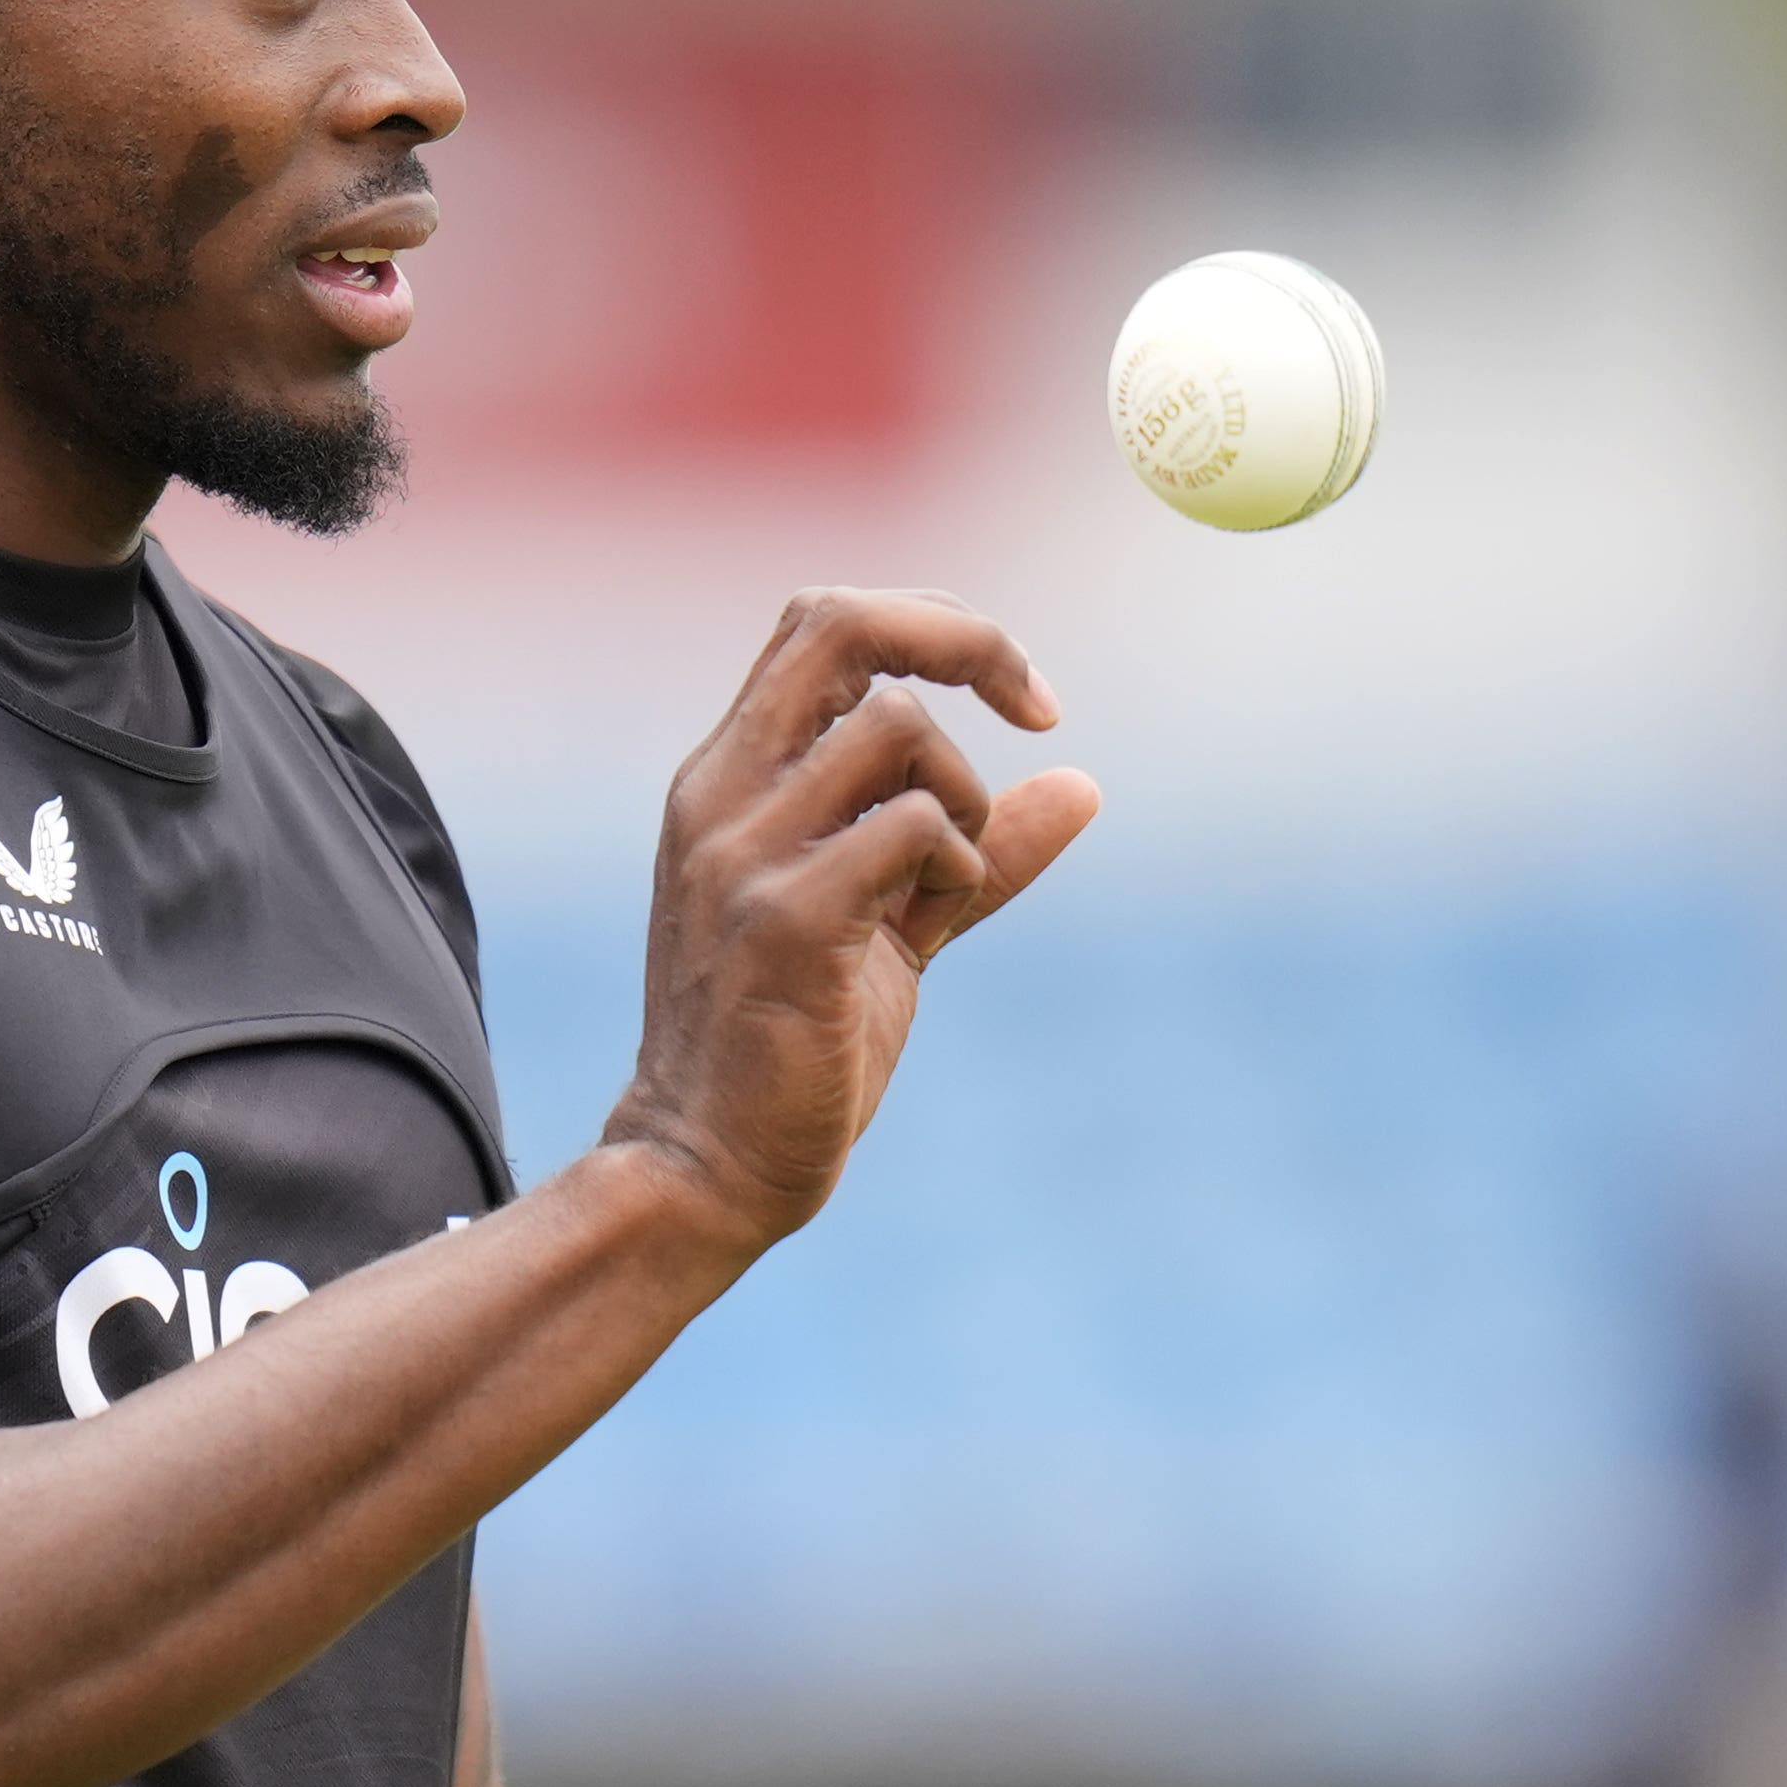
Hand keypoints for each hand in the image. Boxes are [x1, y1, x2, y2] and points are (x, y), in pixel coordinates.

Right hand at [600, 587, 1097, 1257]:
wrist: (705, 1166)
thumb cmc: (790, 1047)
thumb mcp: (895, 926)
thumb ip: (974, 851)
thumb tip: (1081, 784)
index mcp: (729, 777)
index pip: (823, 621)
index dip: (936, 625)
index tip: (1022, 697)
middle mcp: (722, 793)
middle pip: (840, 621)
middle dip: (965, 639)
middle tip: (1037, 708)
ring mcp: (744, 852)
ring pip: (896, 727)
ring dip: (963, 795)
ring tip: (947, 884)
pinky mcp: (785, 919)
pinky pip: (910, 826)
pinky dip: (957, 860)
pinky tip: (934, 919)